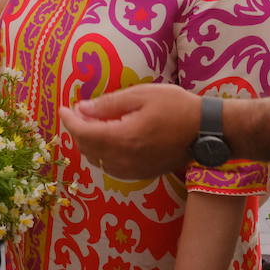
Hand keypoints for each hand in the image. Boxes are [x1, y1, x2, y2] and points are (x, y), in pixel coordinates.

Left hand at [58, 83, 200, 178]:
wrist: (206, 132)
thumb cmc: (176, 106)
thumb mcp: (142, 95)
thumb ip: (109, 103)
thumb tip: (82, 109)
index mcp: (123, 138)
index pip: (85, 133)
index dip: (70, 121)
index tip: (63, 108)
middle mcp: (124, 160)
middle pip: (88, 148)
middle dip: (78, 130)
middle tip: (77, 112)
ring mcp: (133, 171)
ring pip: (97, 160)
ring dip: (89, 143)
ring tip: (91, 123)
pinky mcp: (141, 175)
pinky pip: (111, 167)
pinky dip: (102, 154)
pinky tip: (108, 139)